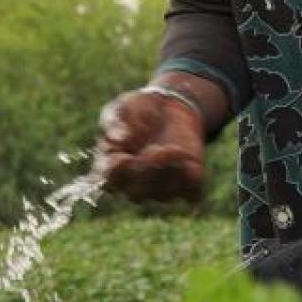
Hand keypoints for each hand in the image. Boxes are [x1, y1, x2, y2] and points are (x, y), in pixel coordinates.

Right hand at [95, 89, 206, 205]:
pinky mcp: (188, 185)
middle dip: (147, 172)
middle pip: (137, 194)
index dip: (117, 172)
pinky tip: (188, 157)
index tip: (125, 155)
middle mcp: (135, 185)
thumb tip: (121, 138)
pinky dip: (190, 177)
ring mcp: (162, 188)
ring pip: (164, 195)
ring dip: (169, 171)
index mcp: (112, 169)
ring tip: (172, 148)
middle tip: (155, 150)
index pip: (110, 181)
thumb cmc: (138, 110)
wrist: (171, 106)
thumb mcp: (121, 107)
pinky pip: (192, 193)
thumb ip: (114, 121)